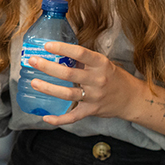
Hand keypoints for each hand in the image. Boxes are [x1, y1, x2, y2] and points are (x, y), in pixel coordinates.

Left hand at [27, 41, 146, 125]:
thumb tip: (58, 51)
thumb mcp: (103, 63)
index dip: (62, 48)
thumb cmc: (114, 77)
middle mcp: (97, 80)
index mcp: (101, 64)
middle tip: (33, 61)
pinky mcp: (92, 110)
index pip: (80, 53)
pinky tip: (46, 117)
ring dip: (48, 88)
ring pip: (68, 94)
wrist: (132, 98)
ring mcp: (94, 97)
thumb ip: (83, 60)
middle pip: (69, 74)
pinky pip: (73, 117)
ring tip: (34, 82)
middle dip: (48, 67)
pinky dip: (59, 119)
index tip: (47, 45)